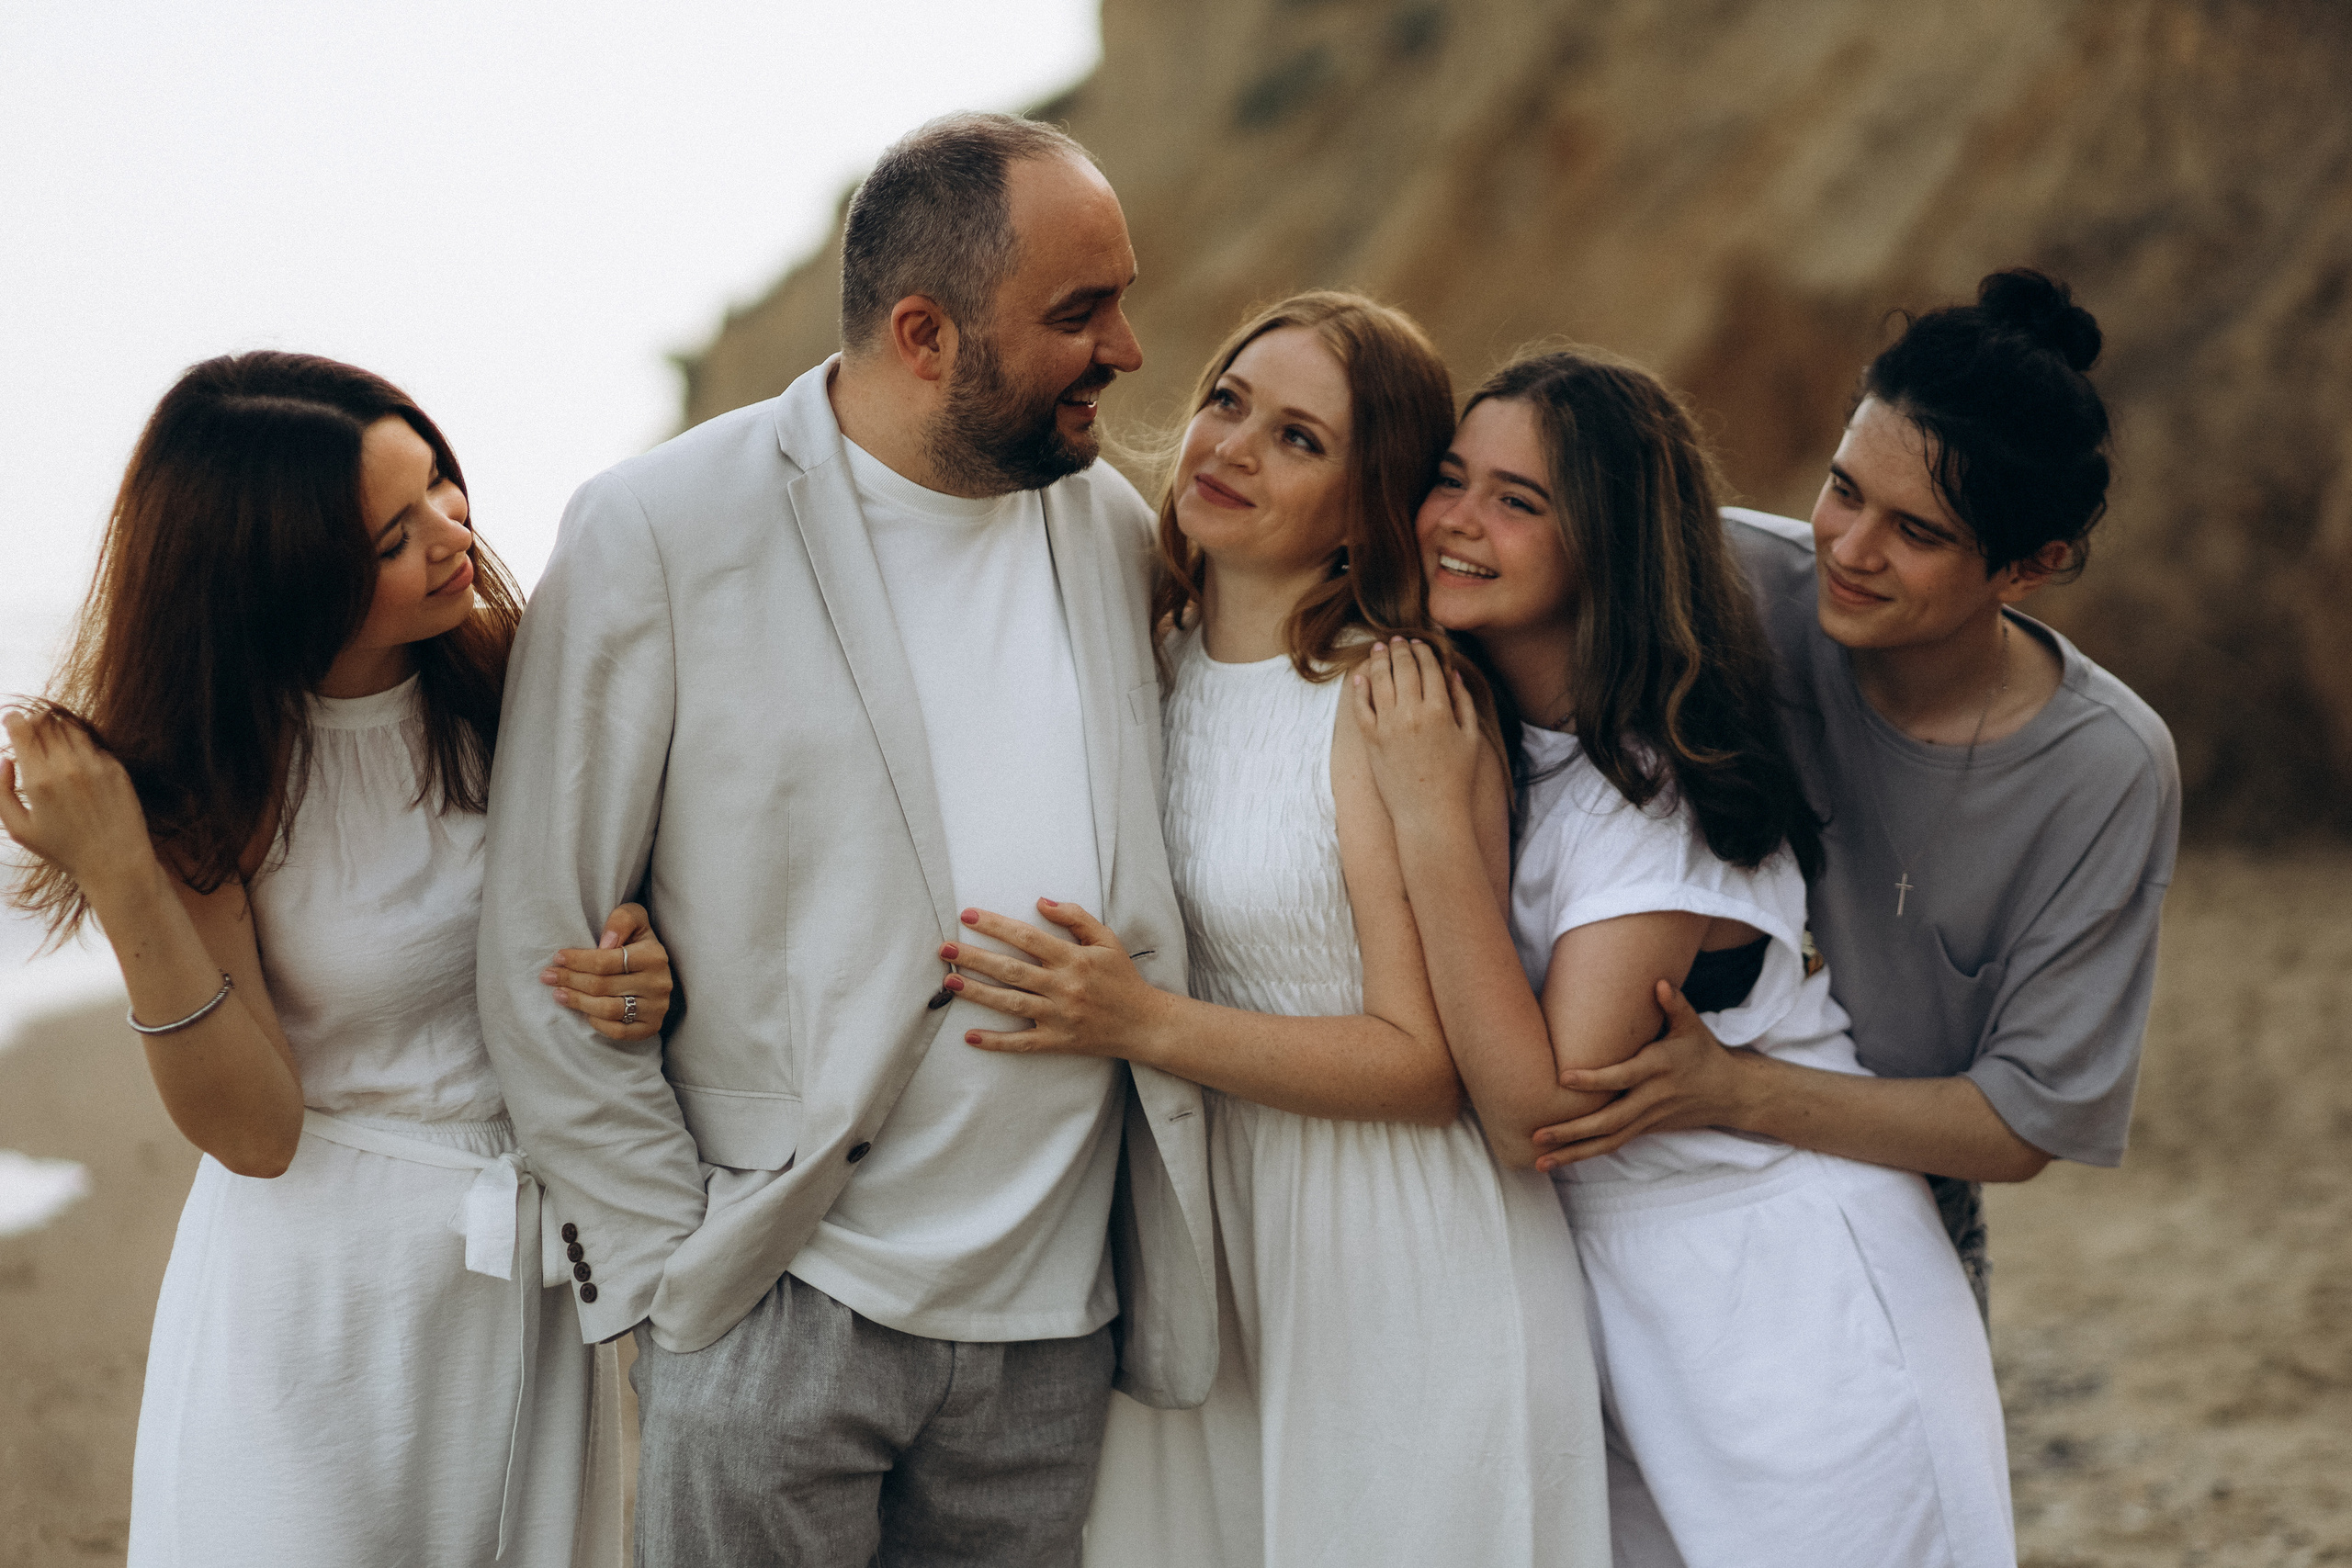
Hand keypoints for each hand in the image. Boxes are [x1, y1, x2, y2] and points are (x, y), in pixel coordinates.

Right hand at [0, 707, 157, 891]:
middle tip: (32, 731)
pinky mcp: (117, 768)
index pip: (23, 728)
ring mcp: (95, 765)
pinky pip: (94, 743)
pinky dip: (81, 744)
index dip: (14, 720)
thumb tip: (5, 759)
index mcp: (39, 779)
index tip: (13, 721)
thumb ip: (0, 791)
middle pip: (46, 721)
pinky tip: (77, 761)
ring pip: (71, 727)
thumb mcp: (19, 828)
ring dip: (58, 728)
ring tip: (53, 742)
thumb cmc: (63, 849)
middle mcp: (68, 766)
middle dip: (35, 721)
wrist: (116, 862)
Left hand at [542, 902, 672, 1040]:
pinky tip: (583, 1012)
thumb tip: (605, 944)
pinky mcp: (651, 1027)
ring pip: (607, 1009)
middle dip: (570, 980)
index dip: (577, 961)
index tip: (557, 957)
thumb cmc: (636, 941)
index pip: (606, 961)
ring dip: (577, 1002)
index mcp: (653, 956)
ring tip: (558, 994)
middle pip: (602, 986)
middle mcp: (658, 984)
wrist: (657, 969)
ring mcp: (656, 1008)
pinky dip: (597, 1022)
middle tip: (547, 976)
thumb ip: (622, 920)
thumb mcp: (634, 919)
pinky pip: (618, 1031)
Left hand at [937, 900, 1169, 1058]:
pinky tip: (970, 1037)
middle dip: (975, 957)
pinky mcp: (1058, 1042)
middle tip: (945, 948)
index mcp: (1074, 959)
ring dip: (978, 993)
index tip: (969, 916)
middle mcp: (1063, 986)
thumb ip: (1076, 918)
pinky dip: (996, 1042)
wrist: (1145, 1024)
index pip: (1027, 937)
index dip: (996, 925)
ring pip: (1011, 1003)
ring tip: (950, 981)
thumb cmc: (1123, 979)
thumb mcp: (1107, 941)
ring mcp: (1059, 1016)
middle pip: (1011, 969)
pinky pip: (1022, 1043)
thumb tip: (1041, 902)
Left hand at [1348, 638, 1481, 831]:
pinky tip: (1362, 676)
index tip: (1419, 643)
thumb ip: (1463, 702)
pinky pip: (1362, 707)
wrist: (1429, 814)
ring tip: (1379, 649)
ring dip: (1379, 661)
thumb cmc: (1455, 779)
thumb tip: (1452, 673)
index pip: (1429, 668)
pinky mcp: (1371, 741)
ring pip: (1380, 681)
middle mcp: (1412, 714)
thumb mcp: (1470, 738)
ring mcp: (1388, 727)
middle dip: (1400, 649)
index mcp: (1440, 711)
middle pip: (1403, 669)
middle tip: (1397, 640)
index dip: (1424, 651)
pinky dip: (1361, 688)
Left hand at [1531, 979, 1758, 1171]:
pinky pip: (1613, 1145)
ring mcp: (1648, 1119)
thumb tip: (1659, 983)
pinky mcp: (1645, 1130)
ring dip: (1574, 1153)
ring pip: (1608, 1141)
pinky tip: (1559, 1159)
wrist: (1729, 1093)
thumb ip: (1675, 1005)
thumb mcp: (1692, 1026)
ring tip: (1540, 1162)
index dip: (1595, 1079)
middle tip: (1538, 1134)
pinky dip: (1586, 1154)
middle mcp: (1651, 1098)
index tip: (1563, 1077)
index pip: (1623, 1076)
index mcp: (1659, 1068)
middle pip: (1609, 1121)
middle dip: (1573, 1130)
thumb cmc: (1703, 1052)